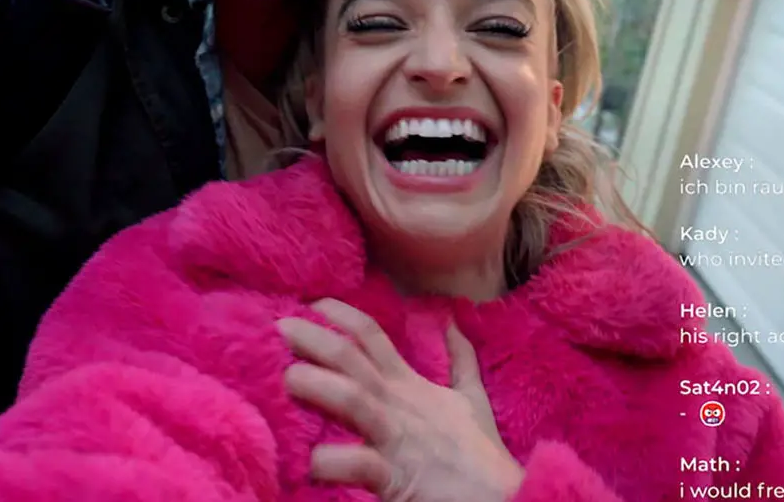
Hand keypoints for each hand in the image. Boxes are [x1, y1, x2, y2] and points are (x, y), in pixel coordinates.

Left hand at [277, 299, 524, 501]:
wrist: (504, 500)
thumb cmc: (480, 453)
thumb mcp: (471, 398)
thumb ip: (460, 359)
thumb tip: (454, 323)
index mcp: (409, 384)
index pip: (371, 336)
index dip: (341, 314)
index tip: (313, 302)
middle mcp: (398, 403)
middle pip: (352, 359)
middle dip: (315, 339)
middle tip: (280, 325)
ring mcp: (396, 438)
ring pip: (353, 400)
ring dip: (317, 386)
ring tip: (287, 378)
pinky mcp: (396, 477)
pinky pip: (359, 465)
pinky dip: (331, 462)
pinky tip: (308, 461)